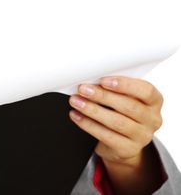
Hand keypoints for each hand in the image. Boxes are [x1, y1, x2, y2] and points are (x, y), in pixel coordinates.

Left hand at [69, 76, 163, 193]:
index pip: (146, 91)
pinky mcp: (129, 149)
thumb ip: (114, 89)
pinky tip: (76, 116)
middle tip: (83, 89)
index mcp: (154, 101)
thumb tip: (91, 81)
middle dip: (102, 96)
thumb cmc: (120, 112)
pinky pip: (107, 136)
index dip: (125, 85)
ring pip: (117, 122)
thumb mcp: (122, 98)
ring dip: (92, 110)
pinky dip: (88, 124)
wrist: (121, 143)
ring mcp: (142, 136)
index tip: (104, 81)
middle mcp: (152, 119)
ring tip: (76, 101)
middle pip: (129, 106)